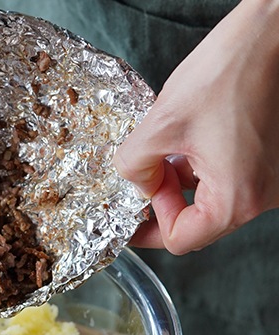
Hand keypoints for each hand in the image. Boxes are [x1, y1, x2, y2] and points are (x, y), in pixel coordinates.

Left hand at [114, 0, 278, 253]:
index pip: (181, 239)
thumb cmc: (230, 71)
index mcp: (238, 198)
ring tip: (163, 152)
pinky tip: (186, 143)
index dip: (148, 225)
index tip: (131, 207)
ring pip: (214, 199)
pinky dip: (203, 169)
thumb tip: (136, 187)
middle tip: (144, 176)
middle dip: (165, 201)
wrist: (273, 33)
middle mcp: (264, 196)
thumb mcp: (160, 124)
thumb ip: (134, 167)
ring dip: (182, 183)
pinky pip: (232, 179)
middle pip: (199, 222)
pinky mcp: (274, 161)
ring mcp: (273, 180)